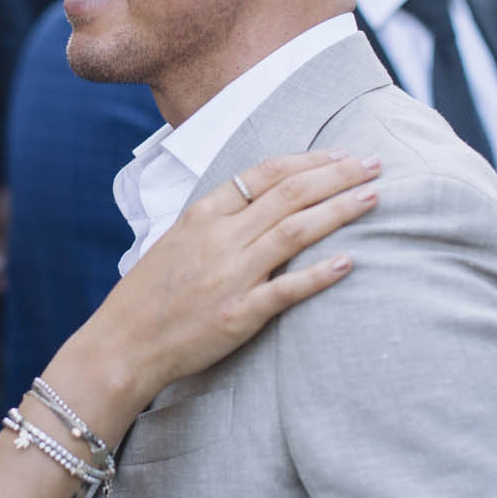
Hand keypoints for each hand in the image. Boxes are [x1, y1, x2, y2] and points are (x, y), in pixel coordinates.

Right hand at [78, 151, 381, 404]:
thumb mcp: (178, 240)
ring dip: (339, 210)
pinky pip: (285, 290)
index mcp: (203, 214)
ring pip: (294, 231)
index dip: (309, 160)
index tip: (341, 153)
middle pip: (289, 194)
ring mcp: (229, 275)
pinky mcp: (238, 315)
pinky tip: (349, 262)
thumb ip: (220, 220)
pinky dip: (318, 275)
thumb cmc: (149, 295)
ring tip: (373, 196)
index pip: (265, 173)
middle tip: (375, 163)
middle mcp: (219, 238)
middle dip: (337, 175)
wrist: (121, 344)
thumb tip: (263, 202)